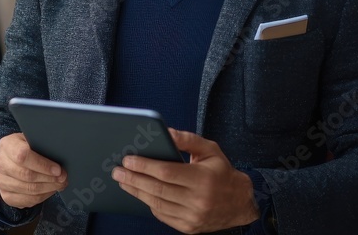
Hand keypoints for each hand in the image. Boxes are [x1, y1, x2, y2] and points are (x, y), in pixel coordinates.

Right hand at [0, 133, 67, 208]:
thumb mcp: (33, 139)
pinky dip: (42, 197)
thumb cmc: (27, 147)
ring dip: (48, 188)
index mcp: (6, 145)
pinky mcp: (5, 195)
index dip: (42, 165)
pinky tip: (49, 190)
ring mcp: (0, 181)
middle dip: (49, 178)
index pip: (22, 156)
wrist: (12, 158)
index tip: (58, 169)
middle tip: (63, 178)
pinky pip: (26, 200)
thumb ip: (43, 145)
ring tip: (59, 184)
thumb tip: (61, 155)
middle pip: (26, 175)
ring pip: (28, 190)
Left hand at [111, 128, 259, 233]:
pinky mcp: (188, 227)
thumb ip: (187, 139)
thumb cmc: (222, 172)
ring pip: (157, 204)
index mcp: (203, 179)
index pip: (166, 172)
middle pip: (157, 189)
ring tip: (123, 182)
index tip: (128, 160)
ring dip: (137, 192)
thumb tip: (166, 132)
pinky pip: (163, 215)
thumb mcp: (210, 150)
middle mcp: (198, 201)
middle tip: (117, 172)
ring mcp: (193, 217)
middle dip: (133, 179)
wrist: (240, 203)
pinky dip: (149, 203)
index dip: (144, 166)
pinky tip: (140, 193)